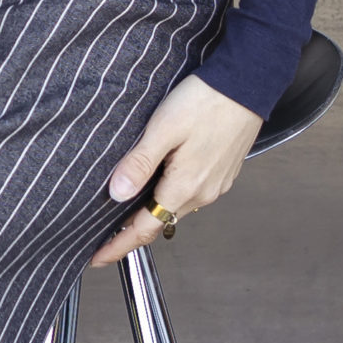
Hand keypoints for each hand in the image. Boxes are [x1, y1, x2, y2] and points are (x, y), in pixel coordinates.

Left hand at [88, 75, 263, 265]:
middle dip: (128, 234)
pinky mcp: (221, 172)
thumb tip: (116, 193)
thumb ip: (139, 163)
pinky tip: (152, 189)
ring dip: (148, 216)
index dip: (118, 247)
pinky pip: (188, 195)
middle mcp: (203, 193)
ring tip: (120, 216)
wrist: (248, 83)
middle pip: (158, 223)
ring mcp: (215, 184)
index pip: (144, 229)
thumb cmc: (205, 101)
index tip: (95, 259)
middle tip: (99, 238)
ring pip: (173, 209)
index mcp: (185, 187)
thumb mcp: (163, 129)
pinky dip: (166, 200)